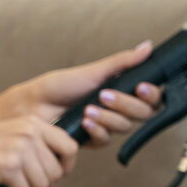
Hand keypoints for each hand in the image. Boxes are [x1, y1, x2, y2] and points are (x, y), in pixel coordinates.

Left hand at [0, 41, 165, 144]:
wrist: (34, 105)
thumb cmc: (59, 86)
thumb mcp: (93, 71)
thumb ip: (123, 62)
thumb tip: (147, 47)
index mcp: (122, 91)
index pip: (151, 98)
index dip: (152, 94)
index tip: (141, 87)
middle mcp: (118, 109)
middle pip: (143, 114)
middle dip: (126, 104)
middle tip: (105, 95)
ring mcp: (106, 125)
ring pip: (125, 127)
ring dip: (108, 116)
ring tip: (88, 108)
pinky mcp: (93, 139)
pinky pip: (106, 139)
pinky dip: (96, 130)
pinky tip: (84, 122)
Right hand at [0, 110, 83, 186]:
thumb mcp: (10, 133)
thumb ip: (33, 144)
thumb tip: (55, 171)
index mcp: (34, 123)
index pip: (69, 146)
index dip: (67, 167)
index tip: (57, 177)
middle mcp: (30, 134)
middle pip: (56, 172)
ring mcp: (19, 149)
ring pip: (43, 185)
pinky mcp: (7, 167)